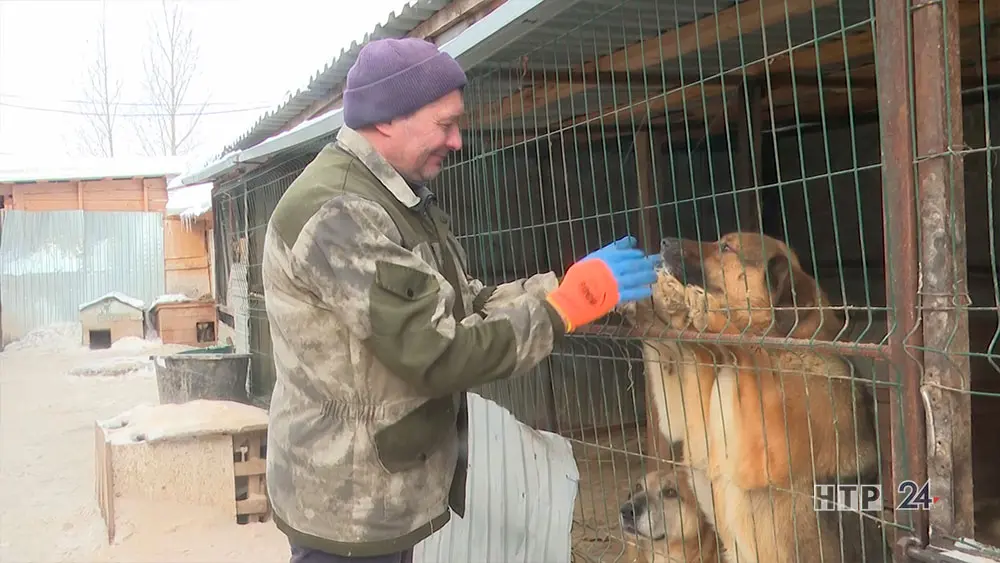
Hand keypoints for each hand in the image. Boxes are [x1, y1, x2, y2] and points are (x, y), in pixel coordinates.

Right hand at [545, 236, 661, 331]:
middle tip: (653, 263)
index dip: (635, 253)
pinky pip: (632, 293)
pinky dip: (641, 291)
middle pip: (633, 263)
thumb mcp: (588, 260)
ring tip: (654, 276)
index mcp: (603, 258)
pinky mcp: (615, 296)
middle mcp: (610, 268)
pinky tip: (648, 291)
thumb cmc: (576, 280)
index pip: (624, 252)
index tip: (640, 254)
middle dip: (645, 263)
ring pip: (636, 277)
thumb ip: (606, 251)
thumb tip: (627, 242)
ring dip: (647, 276)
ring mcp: (614, 282)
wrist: (570, 299)